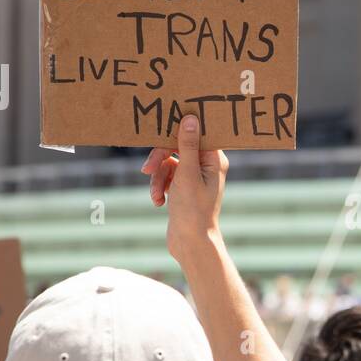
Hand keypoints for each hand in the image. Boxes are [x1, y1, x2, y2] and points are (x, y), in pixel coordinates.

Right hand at [140, 115, 227, 259]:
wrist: (190, 243)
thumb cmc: (193, 210)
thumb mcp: (187, 174)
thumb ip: (187, 145)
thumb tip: (191, 118)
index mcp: (214, 159)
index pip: (195, 133)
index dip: (178, 129)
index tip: (161, 125)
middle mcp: (206, 165)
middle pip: (177, 146)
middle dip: (160, 159)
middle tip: (146, 169)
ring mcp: (193, 176)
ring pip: (167, 163)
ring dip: (157, 178)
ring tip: (156, 196)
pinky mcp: (182, 187)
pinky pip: (165, 177)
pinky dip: (159, 187)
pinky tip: (158, 202)